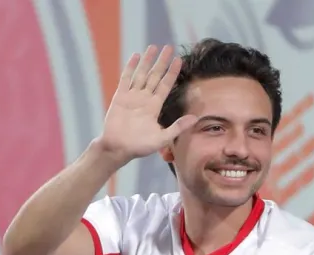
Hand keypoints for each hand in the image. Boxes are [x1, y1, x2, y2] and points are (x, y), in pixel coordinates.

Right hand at [96, 45, 197, 164]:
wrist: (117, 148)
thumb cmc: (139, 146)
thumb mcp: (162, 138)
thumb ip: (178, 127)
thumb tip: (195, 119)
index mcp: (154, 107)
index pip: (165, 85)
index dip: (172, 73)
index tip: (180, 60)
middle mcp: (144, 99)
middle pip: (155, 76)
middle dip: (162, 62)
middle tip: (169, 47)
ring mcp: (132, 96)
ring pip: (141, 74)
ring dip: (147, 60)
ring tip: (154, 47)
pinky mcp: (120, 96)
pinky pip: (126, 78)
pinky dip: (130, 67)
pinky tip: (136, 56)